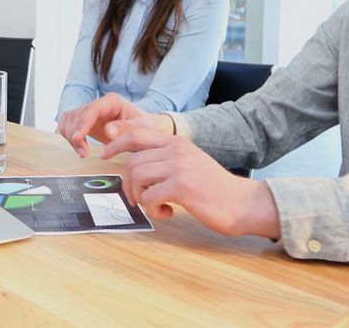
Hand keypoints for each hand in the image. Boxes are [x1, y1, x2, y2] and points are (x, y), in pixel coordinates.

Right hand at [57, 94, 146, 156]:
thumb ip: (126, 129)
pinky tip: (78, 147)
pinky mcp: (84, 122)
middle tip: (83, 153)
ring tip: (83, 152)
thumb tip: (108, 130)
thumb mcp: (142, 129)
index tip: (78, 138)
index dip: (83, 123)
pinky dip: (68, 137)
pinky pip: (67, 125)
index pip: (92, 109)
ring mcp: (89, 112)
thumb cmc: (145, 128)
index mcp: (112, 102)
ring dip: (71, 137)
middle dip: (76, 135)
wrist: (144, 132)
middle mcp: (98, 104)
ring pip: (69, 120)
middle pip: (77, 115)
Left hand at [105, 128, 279, 237]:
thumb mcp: (190, 162)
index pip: (136, 134)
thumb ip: (166, 158)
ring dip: (141, 198)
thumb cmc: (214, 188)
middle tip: (138, 200)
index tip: (106, 155)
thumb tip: (135, 165)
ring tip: (157, 206)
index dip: (116, 144)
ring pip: (137, 178)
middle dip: (128, 184)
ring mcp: (178, 167)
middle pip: (132, 162)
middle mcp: (176, 150)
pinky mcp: (181, 187)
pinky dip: (153, 209)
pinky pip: (149, 197)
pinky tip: (168, 212)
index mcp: (177, 142)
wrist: (243, 203)